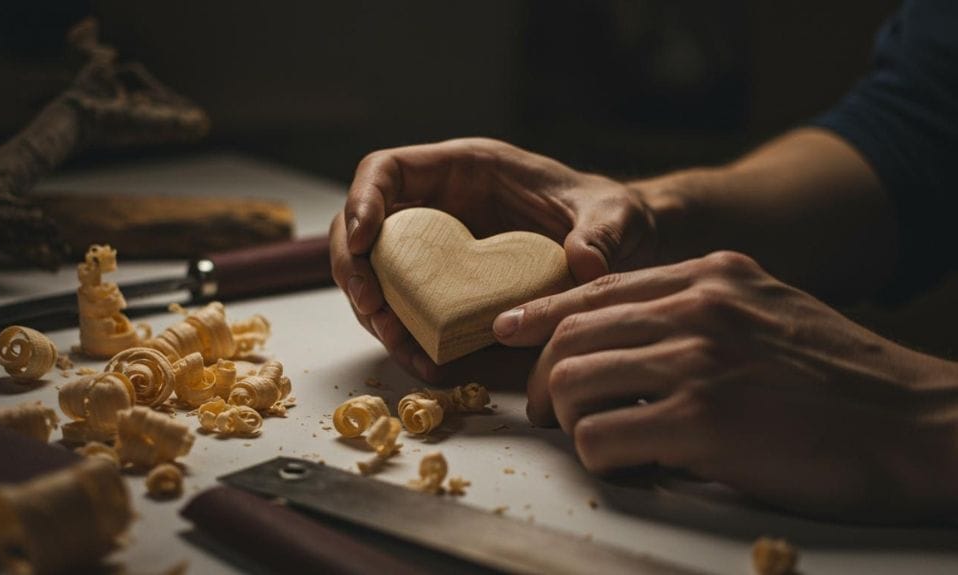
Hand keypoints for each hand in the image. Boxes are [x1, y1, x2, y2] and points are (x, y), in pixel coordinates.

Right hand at [330, 138, 662, 381]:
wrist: (619, 249)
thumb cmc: (609, 215)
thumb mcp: (614, 216)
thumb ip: (600, 233)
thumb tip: (584, 265)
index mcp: (462, 169)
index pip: (386, 170)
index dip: (361, 201)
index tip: (362, 240)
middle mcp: (439, 206)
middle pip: (364, 228)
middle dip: (356, 270)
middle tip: (374, 310)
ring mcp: (438, 249)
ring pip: (378, 274)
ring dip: (376, 312)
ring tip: (401, 345)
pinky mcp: (447, 288)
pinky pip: (408, 308)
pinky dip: (406, 335)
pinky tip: (427, 360)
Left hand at [493, 250, 957, 520]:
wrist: (918, 423)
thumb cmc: (843, 382)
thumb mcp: (769, 313)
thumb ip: (702, 312)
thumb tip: (631, 341)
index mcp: (710, 276)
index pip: (596, 289)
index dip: (542, 314)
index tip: (509, 331)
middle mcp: (697, 307)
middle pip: (570, 336)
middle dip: (544, 381)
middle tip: (549, 412)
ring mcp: (697, 360)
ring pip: (573, 384)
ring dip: (570, 422)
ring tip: (595, 441)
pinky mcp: (702, 420)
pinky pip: (602, 439)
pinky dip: (601, 459)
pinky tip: (633, 466)